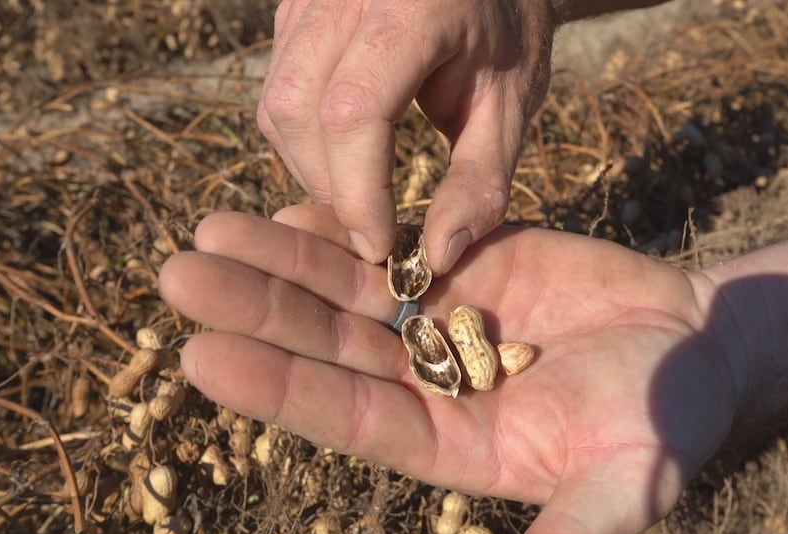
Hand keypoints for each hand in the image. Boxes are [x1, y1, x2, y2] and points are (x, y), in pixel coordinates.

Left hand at [158, 206, 735, 533]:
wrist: (693, 346)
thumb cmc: (669, 420)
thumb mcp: (631, 481)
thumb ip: (574, 532)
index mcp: (450, 442)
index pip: (348, 416)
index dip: (279, 387)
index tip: (202, 354)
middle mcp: (428, 384)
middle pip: (326, 348)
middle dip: (256, 311)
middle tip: (179, 274)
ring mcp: (441, 322)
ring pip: (345, 292)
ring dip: (280, 263)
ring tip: (209, 230)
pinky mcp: (463, 269)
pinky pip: (389, 247)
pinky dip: (341, 228)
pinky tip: (285, 205)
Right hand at [257, 0, 556, 272]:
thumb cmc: (507, 43)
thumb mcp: (511, 109)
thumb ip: (479, 183)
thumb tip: (437, 256)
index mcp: (416, 8)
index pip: (354, 110)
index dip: (358, 191)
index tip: (379, 246)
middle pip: (300, 109)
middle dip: (329, 186)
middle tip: (370, 227)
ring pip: (278, 102)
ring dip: (310, 166)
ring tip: (361, 192)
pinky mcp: (293, 7)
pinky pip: (277, 86)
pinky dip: (303, 138)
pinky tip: (347, 154)